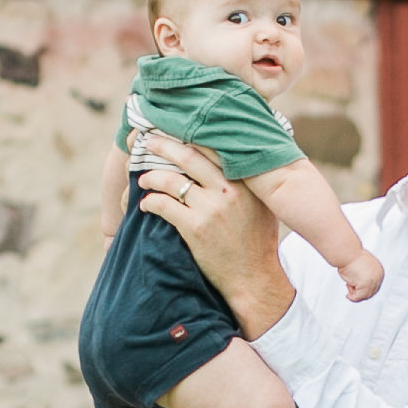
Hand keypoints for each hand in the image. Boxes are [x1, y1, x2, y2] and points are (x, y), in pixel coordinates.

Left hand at [132, 132, 294, 334]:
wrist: (254, 278)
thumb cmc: (258, 241)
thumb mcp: (264, 204)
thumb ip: (251, 179)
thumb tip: (240, 157)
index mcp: (246, 180)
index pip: (214, 146)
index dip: (190, 135)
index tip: (174, 129)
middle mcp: (229, 189)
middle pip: (188, 155)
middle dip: (163, 145)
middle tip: (148, 141)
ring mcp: (212, 208)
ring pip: (171, 180)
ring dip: (151, 176)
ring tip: (143, 178)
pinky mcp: (195, 228)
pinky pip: (164, 205)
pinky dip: (150, 202)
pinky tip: (146, 204)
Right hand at [341, 252, 384, 300]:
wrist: (347, 253)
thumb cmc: (351, 257)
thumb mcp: (361, 267)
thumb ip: (364, 276)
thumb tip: (360, 286)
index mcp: (379, 270)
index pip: (374, 286)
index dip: (363, 288)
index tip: (354, 286)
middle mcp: (379, 276)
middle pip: (371, 292)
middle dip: (359, 291)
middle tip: (349, 286)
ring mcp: (373, 281)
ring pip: (365, 295)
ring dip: (355, 293)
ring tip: (348, 284)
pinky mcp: (366, 286)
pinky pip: (359, 297)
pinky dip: (352, 296)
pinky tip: (348, 286)